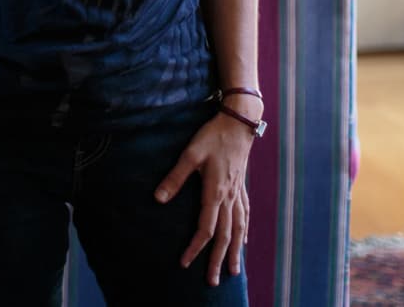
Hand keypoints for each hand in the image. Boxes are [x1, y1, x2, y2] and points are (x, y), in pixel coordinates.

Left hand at [156, 112, 253, 287]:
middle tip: (213, 282)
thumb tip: (158, 199)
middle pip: (225, 236)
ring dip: (235, 252)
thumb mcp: (190, 154)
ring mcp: (238, 193)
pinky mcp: (242, 187)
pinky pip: (245, 215)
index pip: (206, 229)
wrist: (239, 122)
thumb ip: (175, 177)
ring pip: (238, 229)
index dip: (195, 248)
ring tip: (234, 271)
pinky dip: (244, 231)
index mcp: (215, 192)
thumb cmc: (213, 136)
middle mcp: (229, 197)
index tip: (186, 263)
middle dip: (218, 260)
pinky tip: (245, 241)